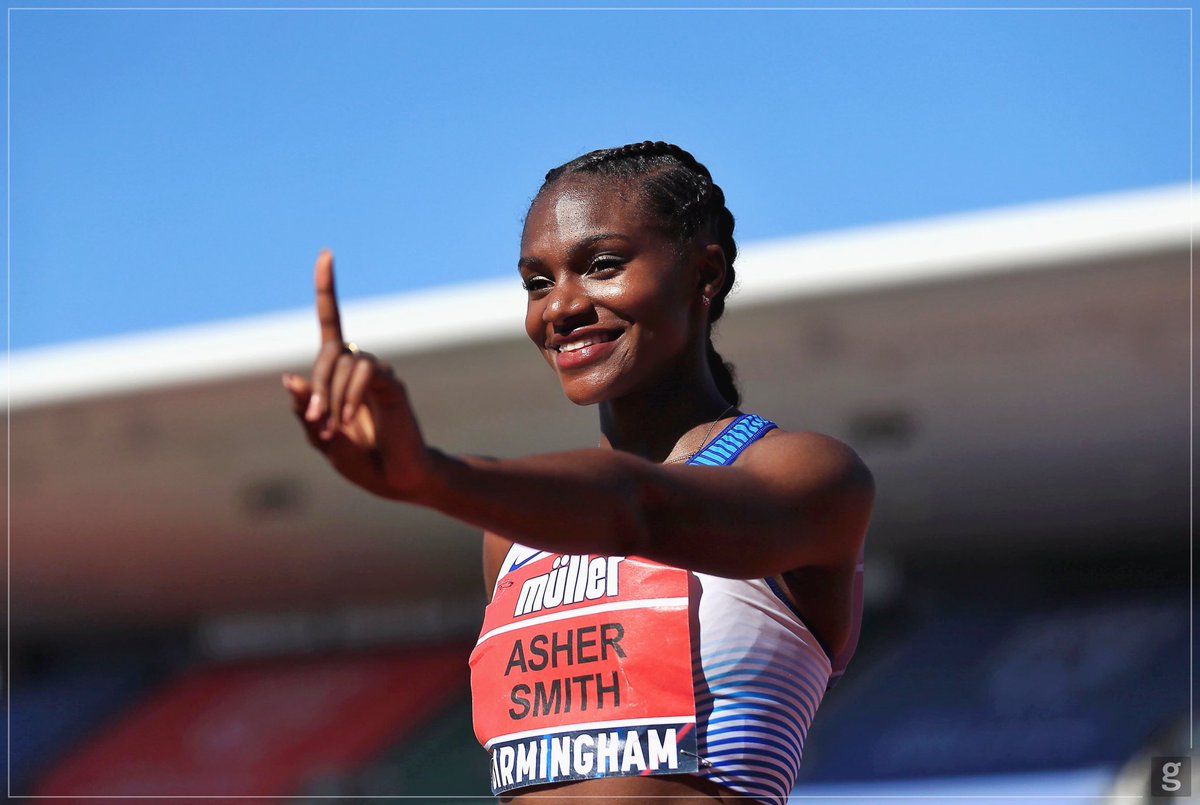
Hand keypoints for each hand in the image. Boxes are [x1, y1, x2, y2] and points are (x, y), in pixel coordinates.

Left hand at [282, 251, 434, 500]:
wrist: (400, 480)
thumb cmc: (363, 460)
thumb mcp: (322, 440)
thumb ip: (306, 412)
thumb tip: (291, 378)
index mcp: (339, 376)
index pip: (332, 324)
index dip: (328, 291)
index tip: (327, 255)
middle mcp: (359, 368)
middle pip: (330, 350)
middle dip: (318, 383)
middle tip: (316, 420)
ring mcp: (377, 376)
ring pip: (346, 363)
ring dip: (333, 395)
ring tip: (336, 428)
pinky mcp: (391, 386)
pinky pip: (366, 373)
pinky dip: (351, 395)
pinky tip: (349, 421)